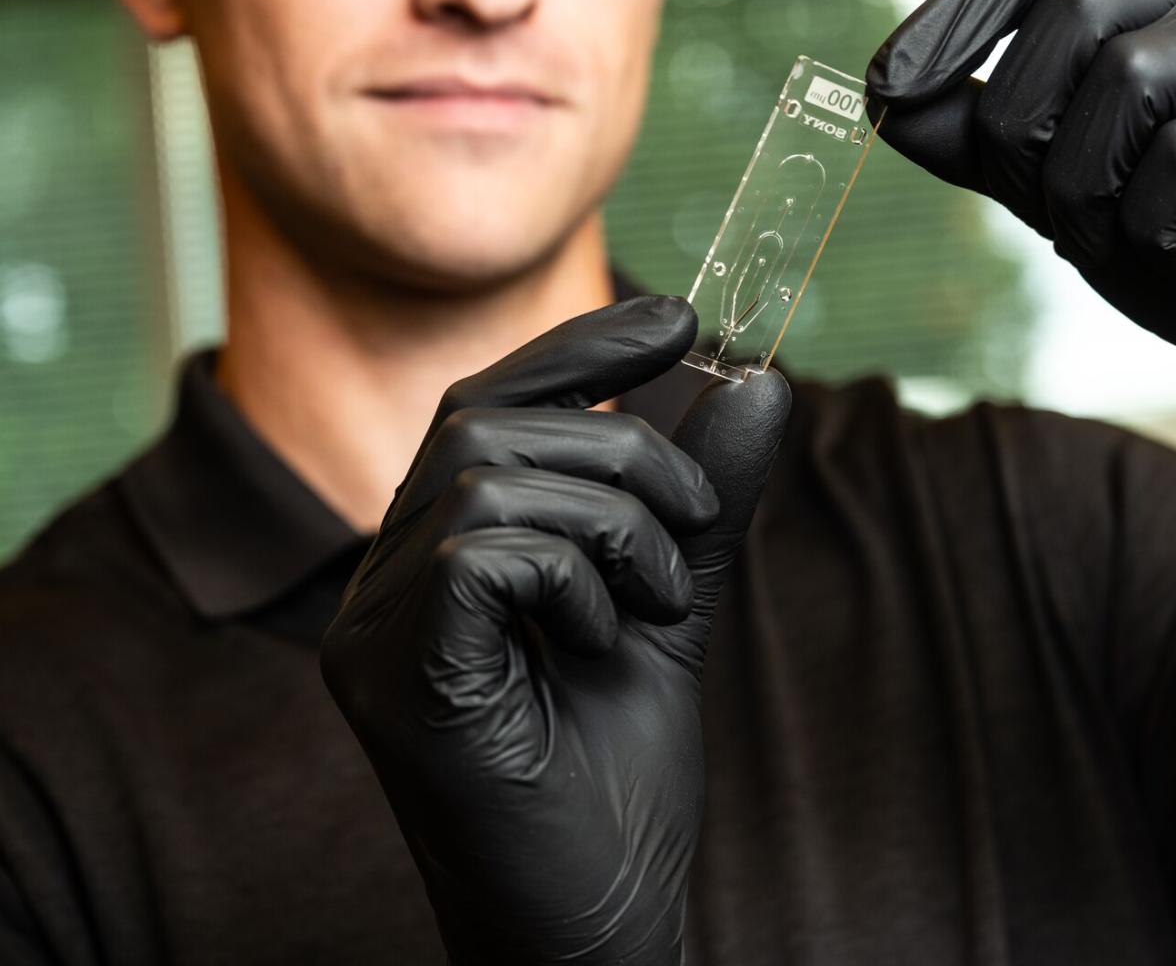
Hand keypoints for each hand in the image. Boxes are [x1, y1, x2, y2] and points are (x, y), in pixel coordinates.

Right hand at [320, 296, 790, 964]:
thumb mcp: (671, 608)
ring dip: (616, 515)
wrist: (596, 924)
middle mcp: (381, 582)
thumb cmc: (617, 783)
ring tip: (663, 596)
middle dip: (621, 444)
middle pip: (483, 418)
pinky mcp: (389, 676)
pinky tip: (602, 640)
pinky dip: (573, 570)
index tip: (676, 318)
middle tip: (696, 514)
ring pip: (490, 469)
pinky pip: (481, 546)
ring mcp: (371, 630)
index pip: (483, 404)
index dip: (575, 350)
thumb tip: (757, 384)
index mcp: (436, 558)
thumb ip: (701, 506)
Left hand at [865, 0, 1175, 456]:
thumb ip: (978, 135)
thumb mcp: (1056, 183)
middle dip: (1026, 129)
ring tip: (1131, 236)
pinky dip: (1156, 226)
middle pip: (1072, 8)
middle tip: (1060, 214)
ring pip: (1126, 78)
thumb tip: (886, 94)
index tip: (886, 85)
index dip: (957, 6)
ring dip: (1089, 190)